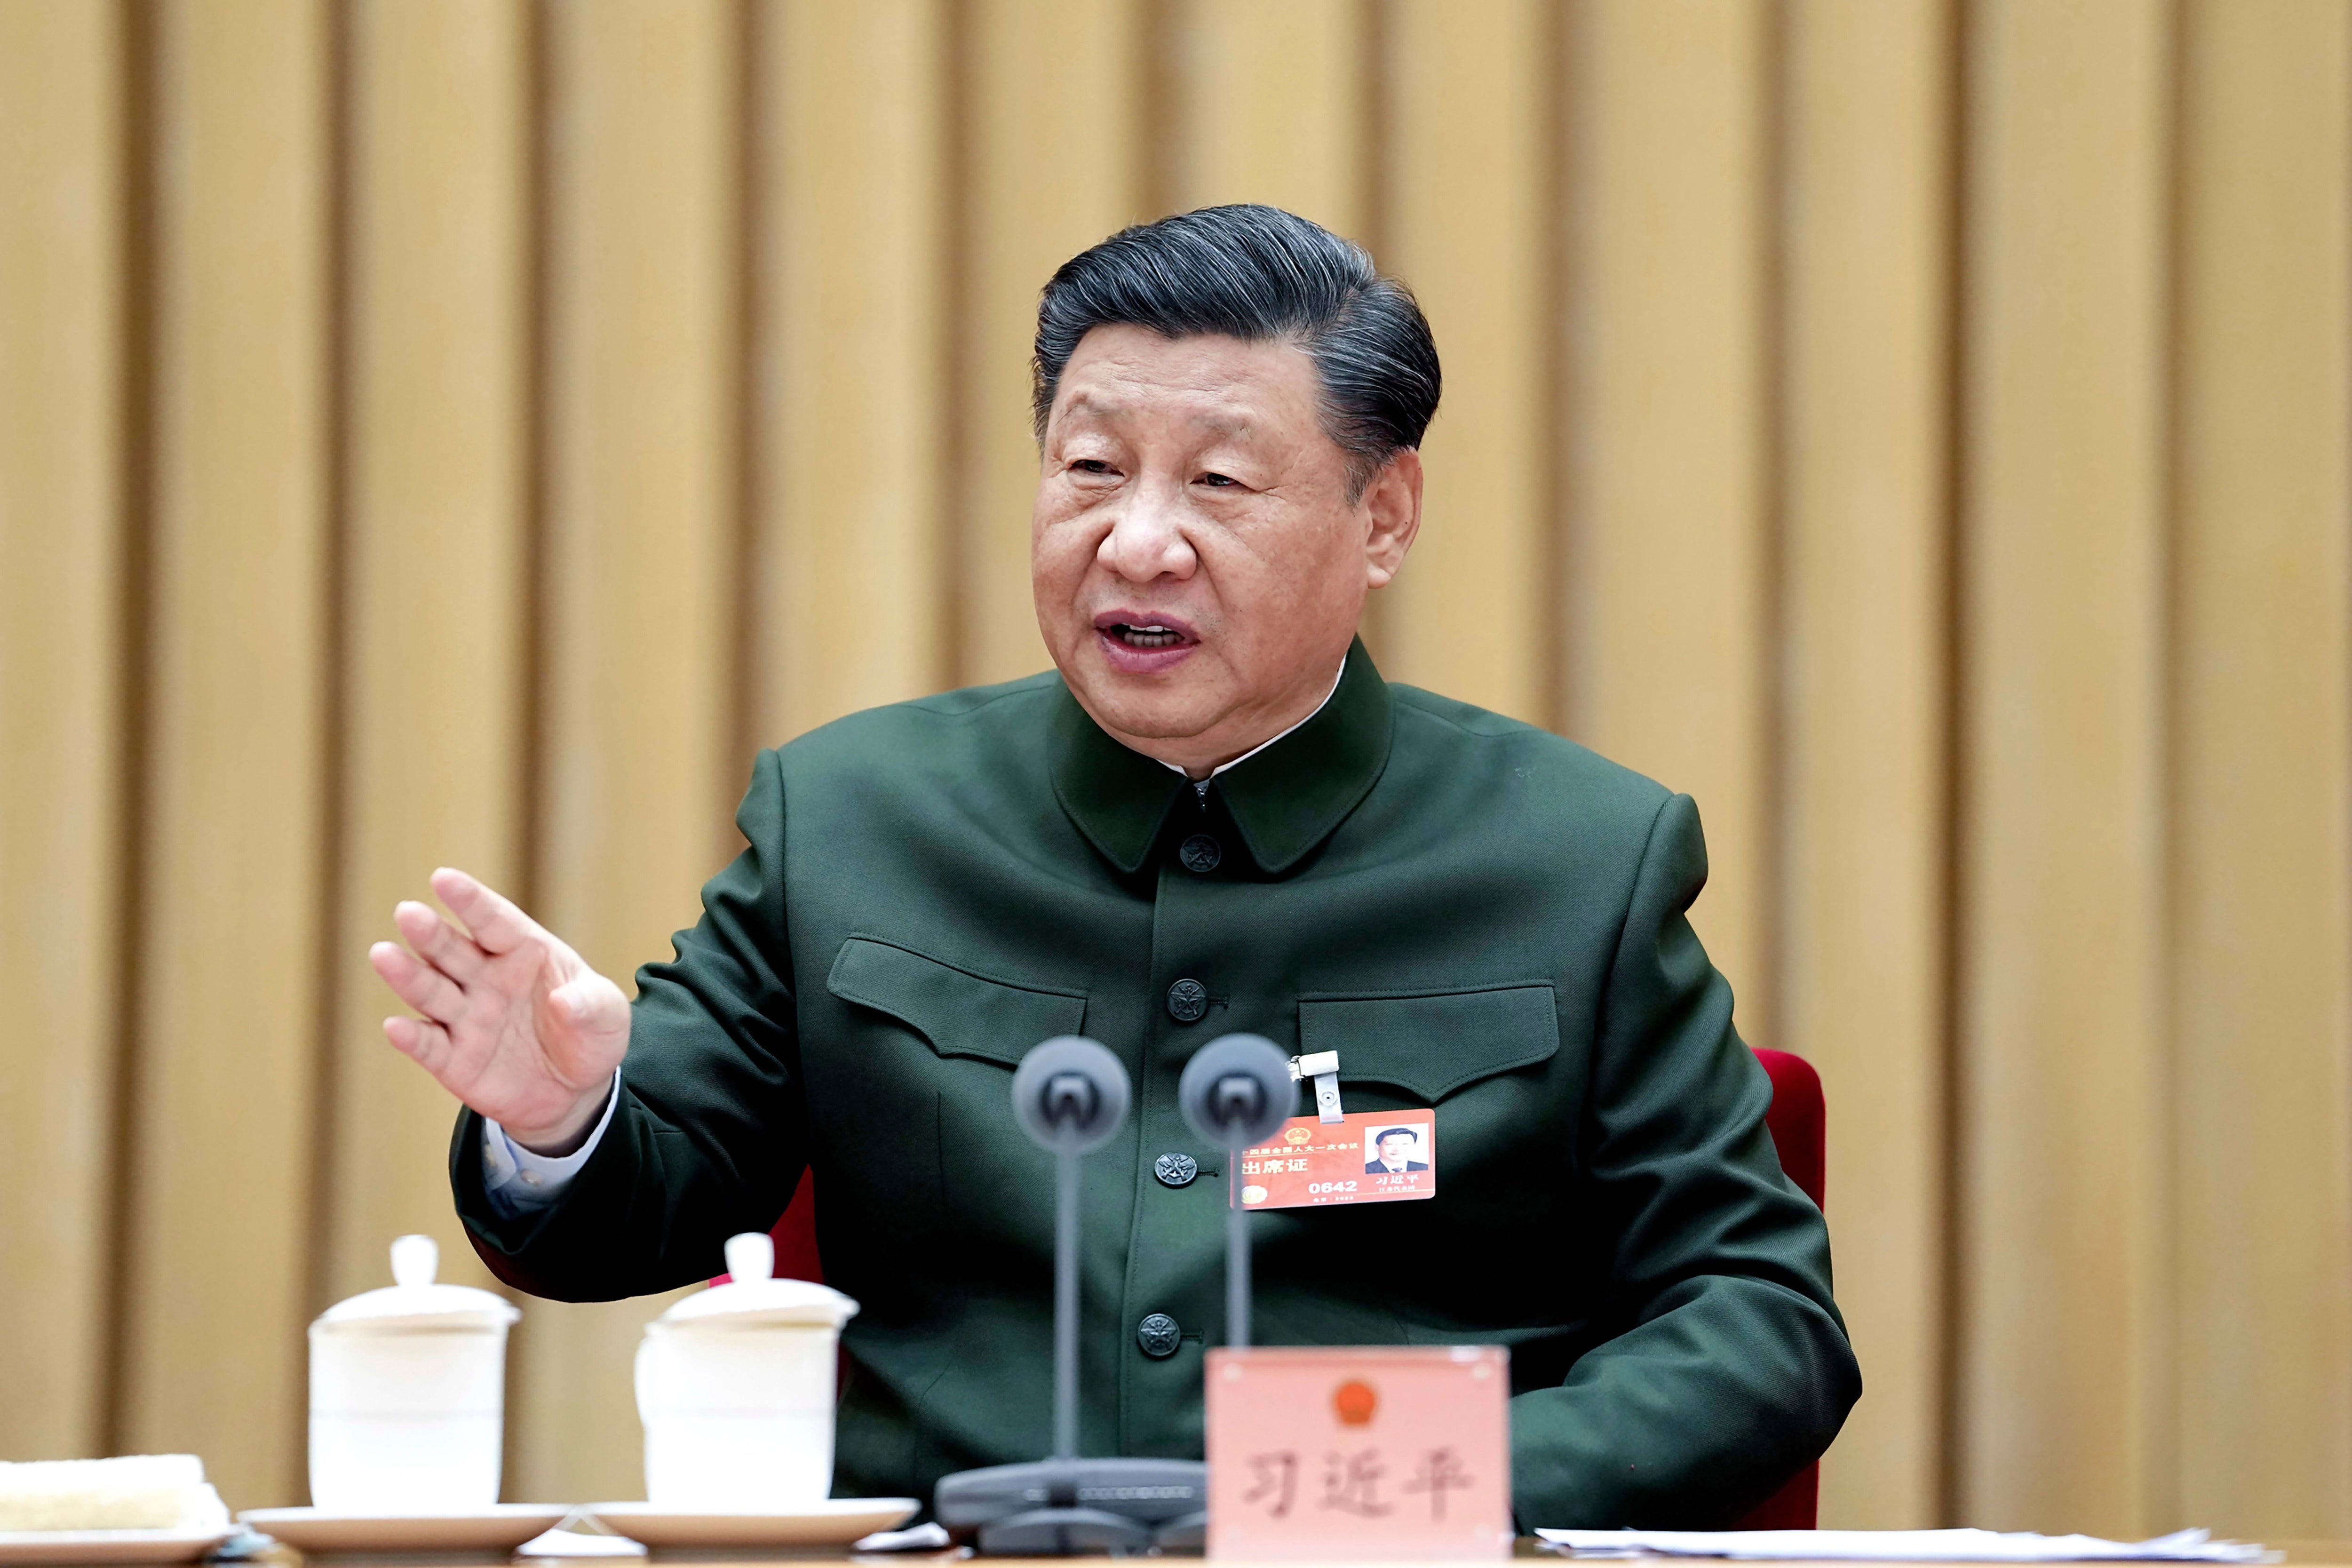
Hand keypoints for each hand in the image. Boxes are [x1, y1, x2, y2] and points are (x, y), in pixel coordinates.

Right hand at [369, 868, 629, 1152]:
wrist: (575, 1090)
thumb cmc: (588, 1034)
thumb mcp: (607, 1018)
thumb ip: (591, 1004)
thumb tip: (566, 1001)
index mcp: (523, 952)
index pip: (494, 921)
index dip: (470, 901)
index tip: (443, 878)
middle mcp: (486, 978)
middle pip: (452, 950)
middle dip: (430, 933)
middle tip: (408, 912)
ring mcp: (465, 1017)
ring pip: (431, 991)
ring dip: (408, 975)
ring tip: (383, 955)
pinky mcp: (452, 1059)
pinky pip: (428, 1045)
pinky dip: (412, 1038)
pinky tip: (396, 1026)